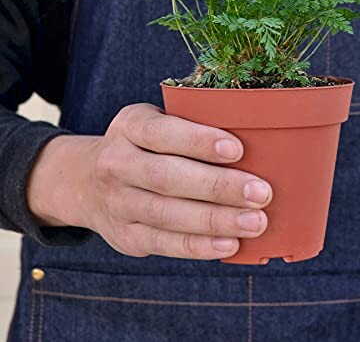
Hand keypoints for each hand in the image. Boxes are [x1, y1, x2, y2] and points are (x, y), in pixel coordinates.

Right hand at [27, 103, 272, 259]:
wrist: (87, 181)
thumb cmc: (145, 146)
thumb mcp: (157, 123)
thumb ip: (192, 128)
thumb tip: (260, 142)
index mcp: (130, 125)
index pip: (162, 132)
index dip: (199, 141)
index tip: (237, 149)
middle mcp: (116, 163)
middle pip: (166, 177)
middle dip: (217, 186)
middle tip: (261, 193)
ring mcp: (118, 203)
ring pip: (167, 215)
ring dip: (215, 220)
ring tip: (255, 222)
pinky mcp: (125, 236)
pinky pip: (163, 244)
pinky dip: (198, 247)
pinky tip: (229, 244)